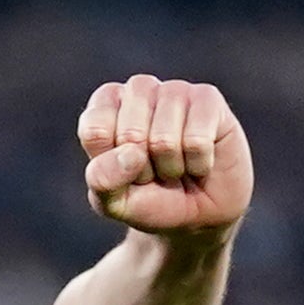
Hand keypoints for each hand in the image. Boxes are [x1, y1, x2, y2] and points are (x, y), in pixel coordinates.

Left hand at [78, 77, 250, 240]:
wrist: (200, 214)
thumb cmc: (149, 200)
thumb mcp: (113, 202)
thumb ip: (103, 179)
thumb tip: (131, 152)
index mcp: (104, 107)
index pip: (94, 130)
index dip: (110, 165)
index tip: (123, 171)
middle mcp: (138, 90)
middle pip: (130, 134)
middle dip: (143, 169)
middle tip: (155, 172)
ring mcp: (174, 90)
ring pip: (164, 139)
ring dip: (171, 168)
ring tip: (177, 166)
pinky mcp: (208, 98)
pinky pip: (196, 141)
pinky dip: (198, 164)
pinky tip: (201, 160)